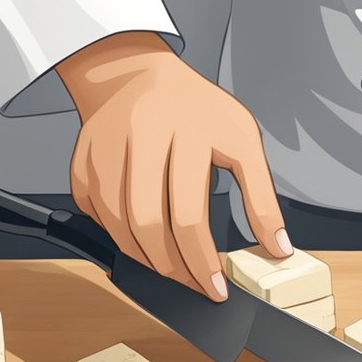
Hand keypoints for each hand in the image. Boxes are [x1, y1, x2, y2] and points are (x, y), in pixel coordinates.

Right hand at [57, 32, 288, 301]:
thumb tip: (278, 246)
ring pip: (117, 225)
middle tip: (194, 285)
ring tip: (173, 268)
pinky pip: (95, 214)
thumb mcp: (243, 139)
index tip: (216, 289)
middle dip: (173, 268)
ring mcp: (105, 150)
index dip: (202, 261)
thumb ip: (262, 196)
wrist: (134, 73)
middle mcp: (141, 138)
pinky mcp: (83, 161)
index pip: (189, 214)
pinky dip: (118, 236)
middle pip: (147, 224)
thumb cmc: (194, 107)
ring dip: (145, 259)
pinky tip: (141, 240)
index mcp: (188, 131)